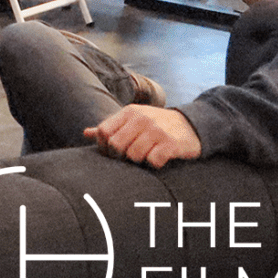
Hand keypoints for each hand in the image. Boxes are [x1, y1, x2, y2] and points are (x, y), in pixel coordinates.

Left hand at [85, 105, 200, 167]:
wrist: (191, 125)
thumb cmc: (156, 125)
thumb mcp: (133, 121)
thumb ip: (110, 128)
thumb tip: (86, 133)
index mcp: (128, 112)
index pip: (104, 131)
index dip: (104, 147)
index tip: (113, 153)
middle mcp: (141, 119)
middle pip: (116, 145)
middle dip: (120, 156)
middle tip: (129, 159)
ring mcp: (157, 130)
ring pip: (133, 155)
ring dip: (138, 161)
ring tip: (145, 157)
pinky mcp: (171, 144)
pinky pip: (153, 161)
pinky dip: (154, 164)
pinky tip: (158, 160)